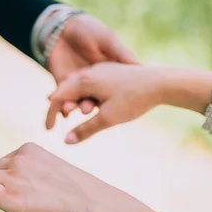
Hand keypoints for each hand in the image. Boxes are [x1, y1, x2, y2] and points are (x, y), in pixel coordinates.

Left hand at [0, 143, 106, 211]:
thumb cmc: (78, 196)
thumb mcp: (51, 172)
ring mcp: (12, 176)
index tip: (2, 195)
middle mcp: (17, 158)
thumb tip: (18, 187)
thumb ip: (30, 173)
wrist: (92, 206)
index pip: (0, 164)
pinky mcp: (7, 196)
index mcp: (28, 149)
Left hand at [47, 14, 138, 114]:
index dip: (110, 98)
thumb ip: (121, 53)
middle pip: (91, 98)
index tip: (109, 103)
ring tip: (69, 110)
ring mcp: (76, 84)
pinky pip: (61, 98)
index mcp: (106, 74)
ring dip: (73, 106)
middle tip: (86, 110)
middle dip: (88, 104)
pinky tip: (60, 111)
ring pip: (76, 100)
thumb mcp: (108, 40)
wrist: (65, 25)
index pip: (109, 90)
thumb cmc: (90, 30)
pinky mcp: (61, 83)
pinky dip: (60, 106)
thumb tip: (140, 66)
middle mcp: (92, 82)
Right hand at [47, 62, 165, 143]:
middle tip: (52, 117)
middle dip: (57, 103)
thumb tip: (65, 141)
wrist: (162, 82)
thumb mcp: (108, 119)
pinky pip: (90, 80)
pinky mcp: (113, 71)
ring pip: (78, 82)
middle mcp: (90, 72)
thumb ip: (85, 130)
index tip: (48, 131)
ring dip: (70, 96)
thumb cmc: (134, 100)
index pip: (58, 97)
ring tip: (67, 108)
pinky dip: (83, 91)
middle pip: (65, 87)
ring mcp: (102, 69)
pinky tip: (89, 98)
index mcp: (85, 81)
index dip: (50, 114)